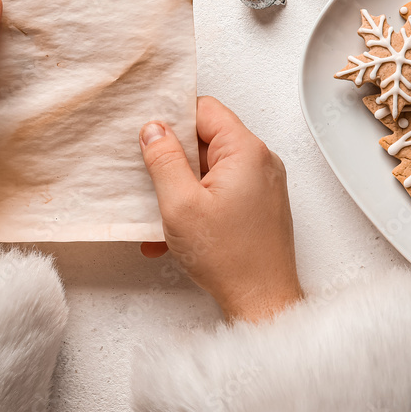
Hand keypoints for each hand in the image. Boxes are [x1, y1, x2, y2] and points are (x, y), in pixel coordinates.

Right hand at [139, 96, 302, 322]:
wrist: (262, 302)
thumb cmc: (229, 258)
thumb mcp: (180, 204)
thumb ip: (163, 159)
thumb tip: (153, 129)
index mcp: (245, 151)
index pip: (204, 110)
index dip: (172, 118)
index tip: (147, 135)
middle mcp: (260, 161)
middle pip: (206, 138)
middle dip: (173, 158)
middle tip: (148, 176)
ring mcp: (261, 184)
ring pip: (209, 168)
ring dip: (181, 187)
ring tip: (160, 212)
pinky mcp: (257, 205)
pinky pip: (219, 191)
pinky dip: (196, 204)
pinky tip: (175, 232)